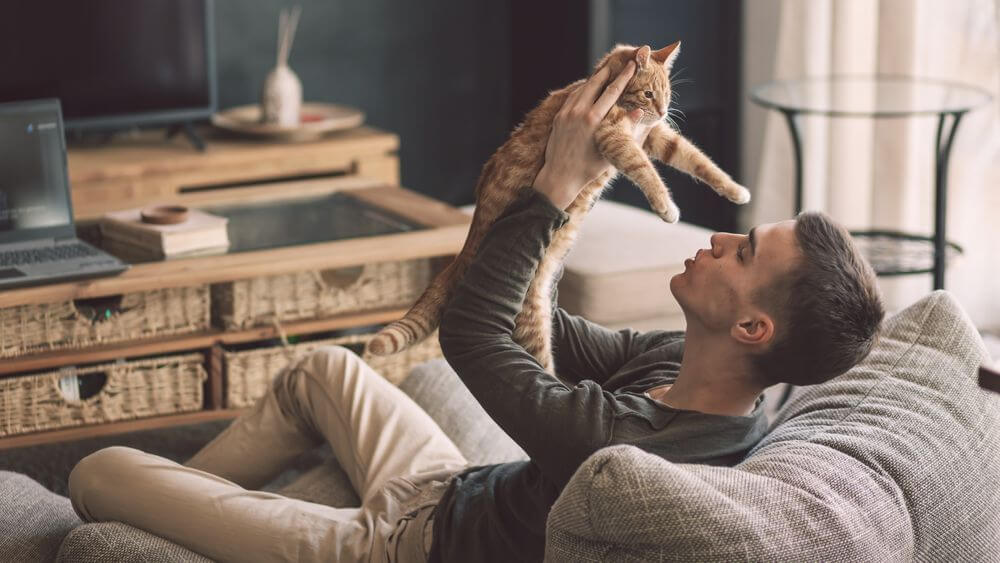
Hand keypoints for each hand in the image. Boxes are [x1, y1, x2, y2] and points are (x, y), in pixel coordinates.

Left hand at [533, 60, 655, 209]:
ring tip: (604, 73)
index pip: (612, 91)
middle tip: (618, 62)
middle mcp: (579, 113)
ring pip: (582, 89)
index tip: (632, 65)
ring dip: (594, 79)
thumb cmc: (589, 168)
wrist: (560, 177)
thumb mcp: (611, 149)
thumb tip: (638, 112)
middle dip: (608, 72)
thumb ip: (625, 129)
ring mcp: (566, 114)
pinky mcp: (558, 117)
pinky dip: (581, 90)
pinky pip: (572, 98)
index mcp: (594, 120)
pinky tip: (587, 88)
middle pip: (595, 84)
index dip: (623, 77)